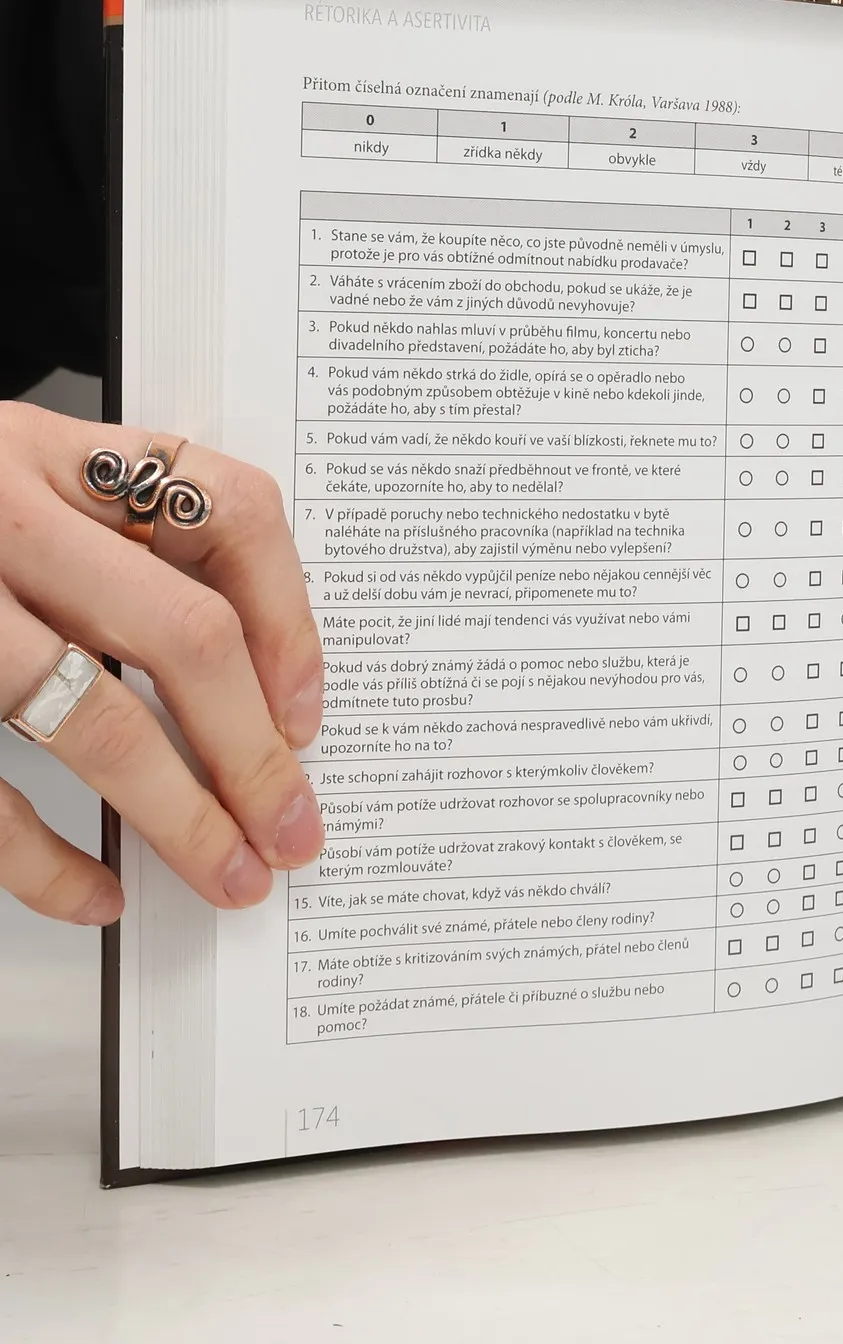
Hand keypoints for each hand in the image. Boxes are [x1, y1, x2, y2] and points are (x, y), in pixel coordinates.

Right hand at [0, 403, 323, 923]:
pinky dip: (43, 860)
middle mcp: (0, 518)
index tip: (309, 709)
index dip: (292, 617)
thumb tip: (248, 678)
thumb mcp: (8, 473)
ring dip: (179, 816)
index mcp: (47, 452)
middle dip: (256, 751)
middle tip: (295, 827)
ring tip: (227, 874)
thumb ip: (105, 533)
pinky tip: (95, 891)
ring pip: (91, 722)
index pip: (229, 511)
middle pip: (182, 634)